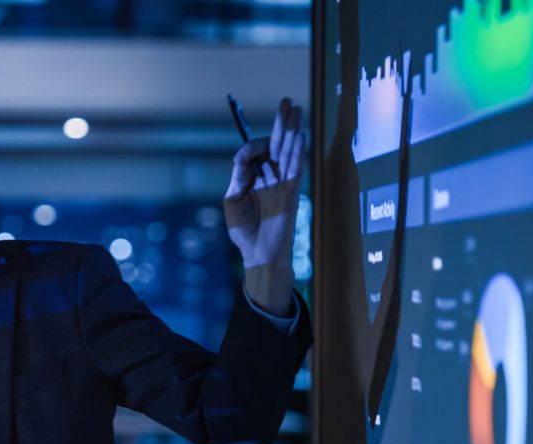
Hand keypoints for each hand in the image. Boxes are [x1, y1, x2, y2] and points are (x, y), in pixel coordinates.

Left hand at [223, 97, 305, 270]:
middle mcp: (270, 177)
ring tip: (296, 109)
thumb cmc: (243, 231)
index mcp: (254, 178)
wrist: (257, 253)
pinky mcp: (291, 192)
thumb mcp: (232, 200)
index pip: (256, 152)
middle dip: (281, 123)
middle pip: (276, 144)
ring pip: (288, 151)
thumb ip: (238, 176)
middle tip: (287, 102)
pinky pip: (295, 168)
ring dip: (291, 130)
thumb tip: (242, 156)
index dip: (251, 147)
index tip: (244, 157)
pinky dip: (298, 152)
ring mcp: (282, 183)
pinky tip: (300, 136)